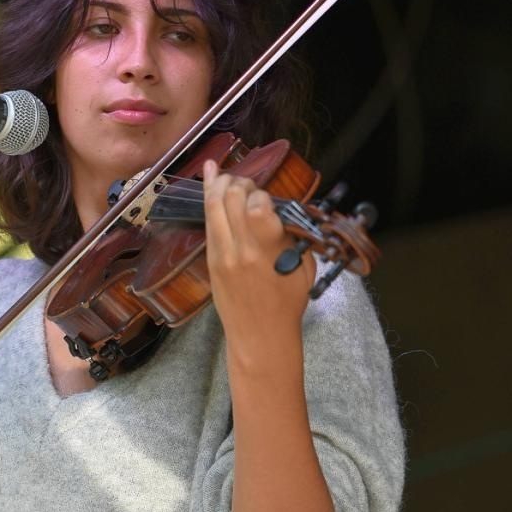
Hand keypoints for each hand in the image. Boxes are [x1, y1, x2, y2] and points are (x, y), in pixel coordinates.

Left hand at [202, 159, 313, 353]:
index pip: (258, 205)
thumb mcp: (303, 267)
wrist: (260, 336)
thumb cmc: (288, 304)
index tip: (267, 202)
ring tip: (227, 174)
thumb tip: (278, 208)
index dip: (262, 195)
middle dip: (240, 183)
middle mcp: (241, 251)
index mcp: (268, 252)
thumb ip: (290, 235)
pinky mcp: (211, 260)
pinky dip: (208, 197)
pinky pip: (208, 222)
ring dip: (220, 184)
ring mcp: (222, 255)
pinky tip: (210, 177)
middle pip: (231, 198)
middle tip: (249, 186)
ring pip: (213, 206)